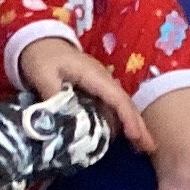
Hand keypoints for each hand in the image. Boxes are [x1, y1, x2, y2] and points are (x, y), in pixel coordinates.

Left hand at [16, 36, 149, 150]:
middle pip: (125, 103)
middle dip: (139, 125)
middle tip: (150, 147)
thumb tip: (58, 120)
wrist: (39, 41)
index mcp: (93, 75)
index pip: (116, 98)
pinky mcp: (96, 90)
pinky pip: (112, 107)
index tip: (135, 135)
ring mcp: (101, 85)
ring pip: (121, 106)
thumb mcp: (41, 74)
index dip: (127, 117)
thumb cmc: (41, 56)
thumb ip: (51, 95)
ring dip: (133, 125)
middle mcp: (103, 80)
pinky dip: (120, 121)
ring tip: (141, 147)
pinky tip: (123, 135)